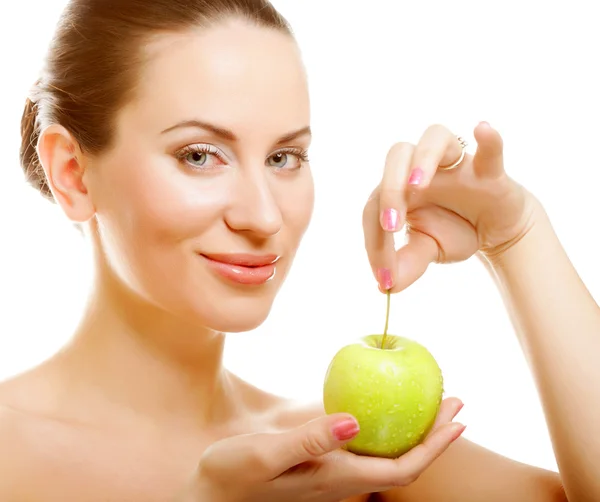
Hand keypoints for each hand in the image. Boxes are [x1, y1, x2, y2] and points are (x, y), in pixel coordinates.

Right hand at [179, 398, 463, 501]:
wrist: (210, 496)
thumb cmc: (233, 477)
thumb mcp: (266, 455)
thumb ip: (310, 440)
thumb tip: (354, 421)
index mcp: (337, 479)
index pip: (401, 467)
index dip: (434, 446)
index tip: (458, 419)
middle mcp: (342, 478)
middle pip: (403, 460)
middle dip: (434, 434)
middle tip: (454, 400)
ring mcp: (331, 471)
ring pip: (385, 453)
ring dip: (412, 429)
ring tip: (428, 401)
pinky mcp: (318, 461)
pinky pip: (361, 444)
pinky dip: (381, 424)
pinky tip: (378, 406)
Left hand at [363, 122, 539, 291]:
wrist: (497, 230)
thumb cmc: (454, 231)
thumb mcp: (427, 250)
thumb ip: (407, 264)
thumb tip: (385, 286)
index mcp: (398, 187)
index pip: (376, 204)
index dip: (375, 241)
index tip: (384, 275)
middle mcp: (422, 167)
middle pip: (396, 156)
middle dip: (389, 190)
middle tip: (391, 225)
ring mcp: (455, 164)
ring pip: (434, 138)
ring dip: (423, 160)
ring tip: (416, 185)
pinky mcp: (488, 170)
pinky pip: (489, 150)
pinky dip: (489, 140)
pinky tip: (482, 129)